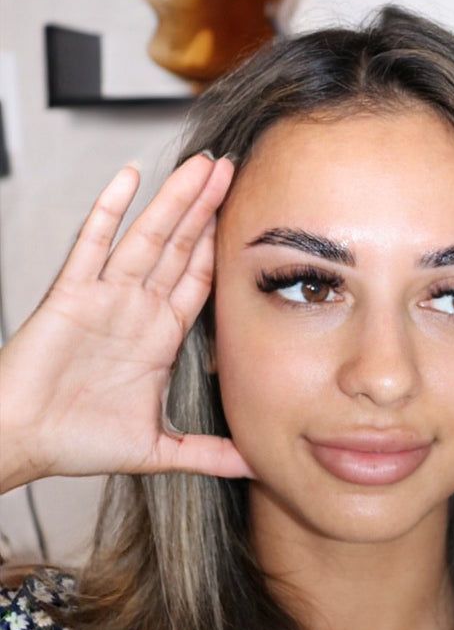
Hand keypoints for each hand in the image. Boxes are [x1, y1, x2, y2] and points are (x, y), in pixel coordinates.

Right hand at [0, 153, 253, 492]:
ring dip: (175, 201)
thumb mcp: (158, 450)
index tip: (252, 217)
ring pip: (147, 237)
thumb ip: (207, 453)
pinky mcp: (70, 293)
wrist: (23, 441)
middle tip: (234, 168)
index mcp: (159, 337)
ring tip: (203, 165)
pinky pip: (92, 244)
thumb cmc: (77, 441)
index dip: (224, 249)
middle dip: (207, 209)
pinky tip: (129, 178)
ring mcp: (105, 296)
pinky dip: (110, 210)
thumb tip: (253, 464)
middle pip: (181, 248)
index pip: (200, 281)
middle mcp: (136, 309)